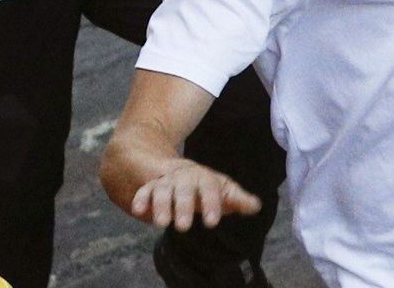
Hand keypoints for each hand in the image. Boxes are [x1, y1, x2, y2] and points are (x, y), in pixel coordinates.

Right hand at [130, 159, 260, 231]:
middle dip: (183, 207)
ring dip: (160, 206)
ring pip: (162, 191)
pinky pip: (144, 192)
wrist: (167, 165)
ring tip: (161, 223)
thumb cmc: (199, 185)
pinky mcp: (149, 188)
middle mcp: (183, 178)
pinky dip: (140, 199)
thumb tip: (256, 205)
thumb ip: (235, 198)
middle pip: (184, 190)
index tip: (212, 222)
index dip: (211, 204)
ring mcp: (165, 182)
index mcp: (203, 178)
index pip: (210, 188)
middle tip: (183, 227)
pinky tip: (137, 210)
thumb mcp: (218, 188)